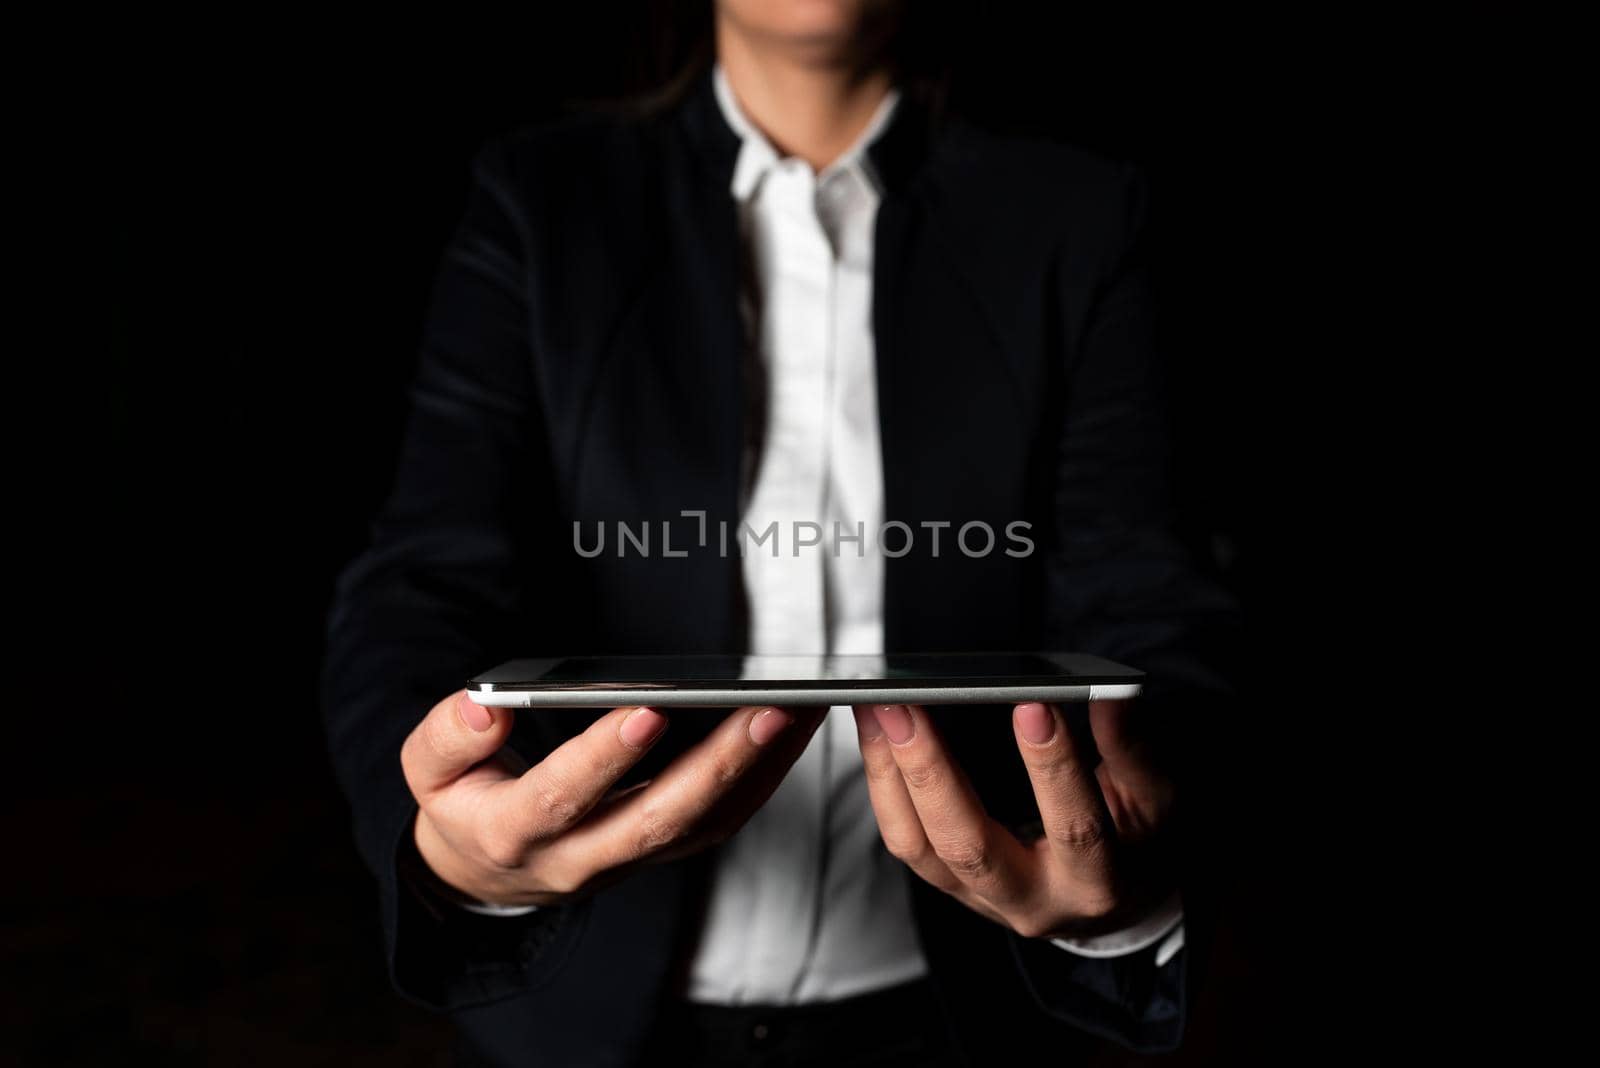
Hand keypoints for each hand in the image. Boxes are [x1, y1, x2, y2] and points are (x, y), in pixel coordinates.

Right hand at [402, 691, 826, 906]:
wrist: (486, 872)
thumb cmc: (463, 804)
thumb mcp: (427, 770)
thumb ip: (448, 735)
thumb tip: (488, 706)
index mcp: (513, 831)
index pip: (562, 797)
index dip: (602, 757)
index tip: (647, 709)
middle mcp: (578, 856)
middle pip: (656, 819)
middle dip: (717, 765)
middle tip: (765, 710)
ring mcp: (627, 859)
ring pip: (700, 825)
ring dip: (756, 770)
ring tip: (795, 711)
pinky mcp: (659, 852)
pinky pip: (719, 823)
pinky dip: (761, 780)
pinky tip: (788, 733)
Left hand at [851, 700, 1174, 939]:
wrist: (1115, 900)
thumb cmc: (1137, 839)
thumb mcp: (1155, 797)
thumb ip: (1132, 749)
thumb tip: (1110, 694)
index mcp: (1097, 884)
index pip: (1074, 827)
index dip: (1053, 767)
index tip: (1032, 704)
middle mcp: (1033, 901)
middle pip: (969, 846)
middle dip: (930, 770)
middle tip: (904, 706)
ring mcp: (984, 899)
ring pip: (920, 846)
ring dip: (889, 774)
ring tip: (876, 710)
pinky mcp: (952, 887)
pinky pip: (905, 842)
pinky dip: (883, 786)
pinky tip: (876, 736)